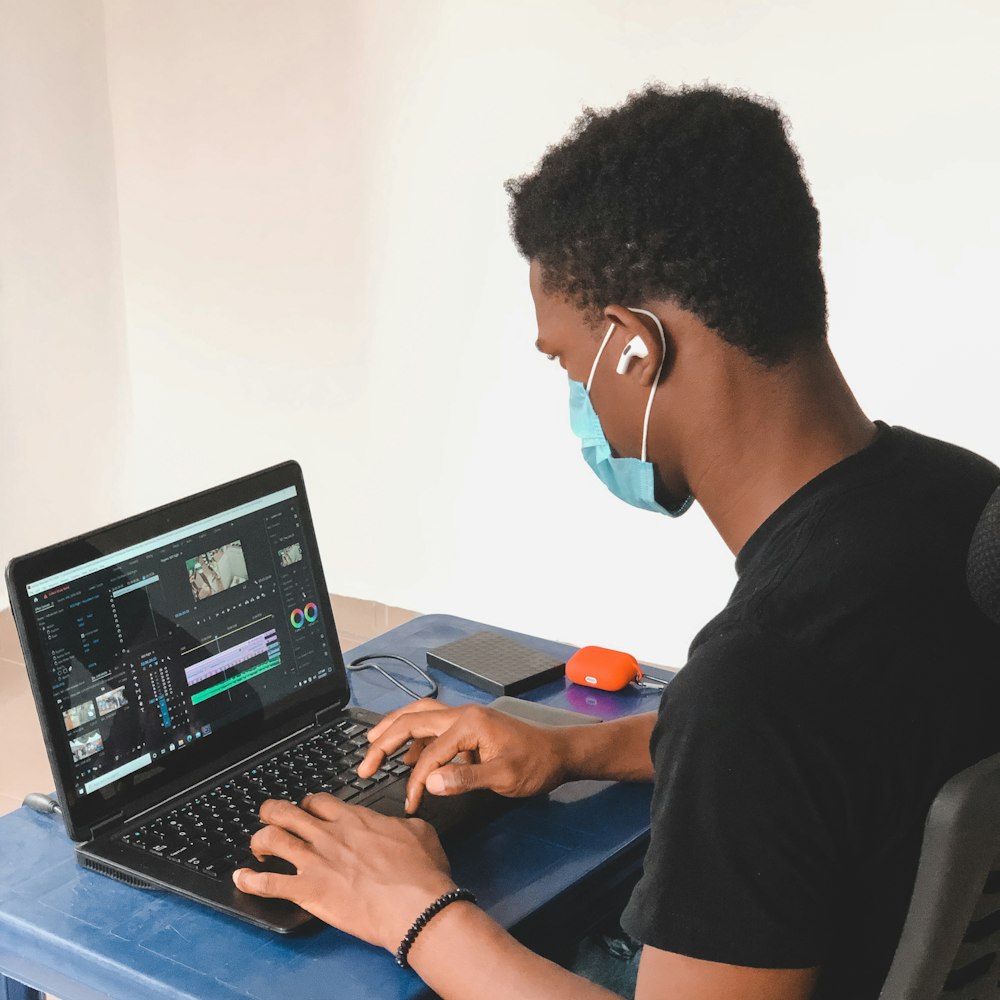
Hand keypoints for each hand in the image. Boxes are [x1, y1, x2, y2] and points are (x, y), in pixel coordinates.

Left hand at [233, 795, 458, 951]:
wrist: (415, 904)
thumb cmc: (421, 873)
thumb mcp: (419, 832)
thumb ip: (400, 824)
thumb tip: (399, 825)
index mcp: (355, 819)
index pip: (318, 801)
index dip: (308, 803)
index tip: (307, 810)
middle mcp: (329, 834)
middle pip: (286, 811)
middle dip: (272, 812)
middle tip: (270, 818)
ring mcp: (315, 861)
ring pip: (271, 838)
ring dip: (259, 840)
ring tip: (257, 847)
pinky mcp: (307, 890)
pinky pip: (268, 883)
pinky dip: (249, 881)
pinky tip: (241, 879)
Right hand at [357, 699, 568, 813]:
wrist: (559, 753)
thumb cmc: (536, 764)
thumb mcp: (504, 776)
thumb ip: (465, 779)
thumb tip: (429, 783)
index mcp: (469, 723)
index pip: (429, 753)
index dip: (415, 780)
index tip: (410, 804)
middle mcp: (462, 714)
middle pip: (412, 720)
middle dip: (384, 741)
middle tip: (364, 765)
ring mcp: (465, 718)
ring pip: (419, 716)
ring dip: (394, 730)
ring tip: (372, 745)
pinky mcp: (468, 727)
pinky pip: (432, 725)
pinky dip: (413, 736)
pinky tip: (407, 753)